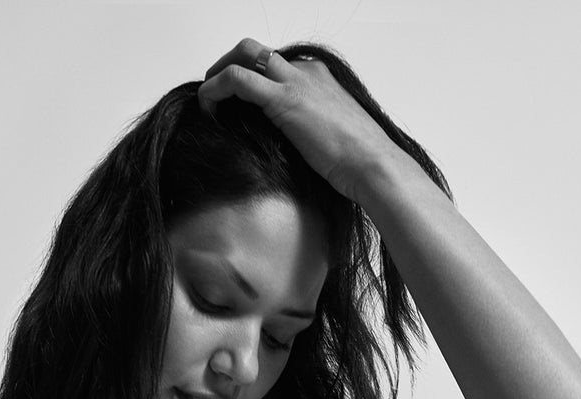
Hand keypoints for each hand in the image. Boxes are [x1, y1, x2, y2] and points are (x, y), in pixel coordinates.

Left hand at [197, 37, 397, 203]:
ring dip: (218, 73)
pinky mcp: (283, 99)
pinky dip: (215, 91)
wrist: (373, 166)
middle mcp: (306, 72)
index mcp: (318, 79)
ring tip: (207, 103)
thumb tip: (290, 150)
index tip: (235, 106)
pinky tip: (208, 113)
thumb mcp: (328, 141)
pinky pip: (236, 80)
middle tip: (213, 95)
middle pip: (255, 51)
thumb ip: (308, 133)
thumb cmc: (358, 163)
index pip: (273, 65)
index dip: (249, 80)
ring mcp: (295, 81)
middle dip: (228, 66)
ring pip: (243, 53)